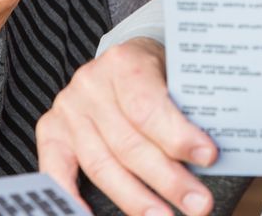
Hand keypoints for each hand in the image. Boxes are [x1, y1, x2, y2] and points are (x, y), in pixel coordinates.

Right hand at [37, 38, 216, 215]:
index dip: (177, 136)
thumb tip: (209, 155)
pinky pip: (56, 170)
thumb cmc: (156, 72)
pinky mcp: (52, 130)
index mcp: (124, 62)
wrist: (125, 60)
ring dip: (135, 198)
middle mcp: (91, 84)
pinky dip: (72, 198)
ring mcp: (69, 109)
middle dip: (167, 179)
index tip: (208, 157)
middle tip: (197, 203)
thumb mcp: (175, 74)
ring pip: (101, 165)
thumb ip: (187, 107)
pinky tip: (90, 215)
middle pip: (128, 143)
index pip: (148, 107)